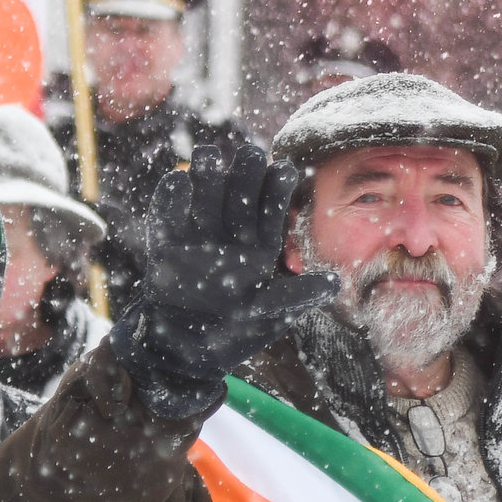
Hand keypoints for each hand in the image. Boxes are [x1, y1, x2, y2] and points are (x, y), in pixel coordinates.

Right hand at [110, 144, 338, 417]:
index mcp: (257, 250)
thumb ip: (295, 297)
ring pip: (203, 198)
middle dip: (244, 174)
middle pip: (237, 197)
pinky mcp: (166, 245)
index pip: (269, 213)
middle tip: (251, 152)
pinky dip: (169, 198)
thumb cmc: (234, 334)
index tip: (286, 168)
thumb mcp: (268, 317)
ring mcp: (196, 238)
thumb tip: (335, 284)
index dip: (276, 190)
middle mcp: (228, 237)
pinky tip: (176, 180)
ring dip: (205, 176)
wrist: (184, 349)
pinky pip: (166, 216)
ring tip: (209, 154)